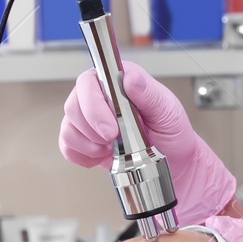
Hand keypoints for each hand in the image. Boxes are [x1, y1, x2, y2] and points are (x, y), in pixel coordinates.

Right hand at [60, 63, 238, 225]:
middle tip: (114, 140)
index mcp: (119, 82)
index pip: (90, 81)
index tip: (111, 127)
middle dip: (92, 128)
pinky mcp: (85, 140)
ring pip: (69, 126)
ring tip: (113, 148)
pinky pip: (67, 146)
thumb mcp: (168, 111)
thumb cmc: (173, 133)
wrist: (175, 162)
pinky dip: (82, 155)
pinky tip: (102, 156)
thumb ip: (149, 93)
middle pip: (73, 104)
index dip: (94, 104)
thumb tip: (129, 78)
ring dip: (89, 144)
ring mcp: (90, 119)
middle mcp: (100, 97)